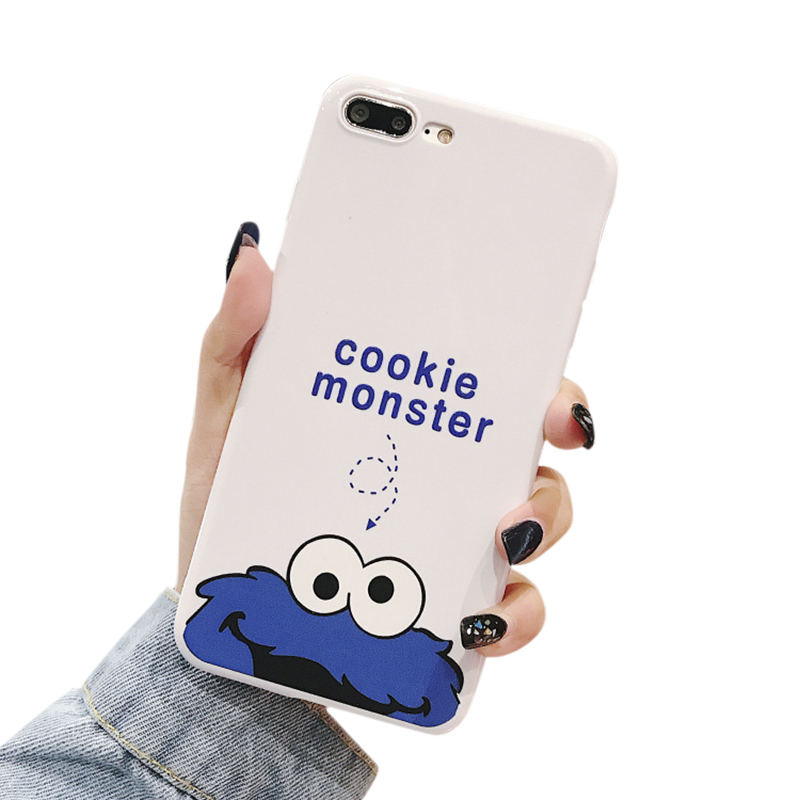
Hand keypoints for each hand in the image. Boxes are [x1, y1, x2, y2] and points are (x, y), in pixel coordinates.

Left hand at [177, 226, 594, 666]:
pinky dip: (517, 615)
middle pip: (536, 453)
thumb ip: (233, 344)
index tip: (551, 396)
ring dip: (546, 523)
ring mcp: (457, 544)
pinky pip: (515, 611)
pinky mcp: (452, 609)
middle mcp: (447, 477)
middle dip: (557, 450)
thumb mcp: (227, 419)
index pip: (495, 389)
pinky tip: (481, 620)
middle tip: (548, 449)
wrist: (227, 610)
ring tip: (505, 537)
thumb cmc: (230, 506)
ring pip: (542, 523)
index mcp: (409, 423)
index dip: (543, 385)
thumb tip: (251, 256)